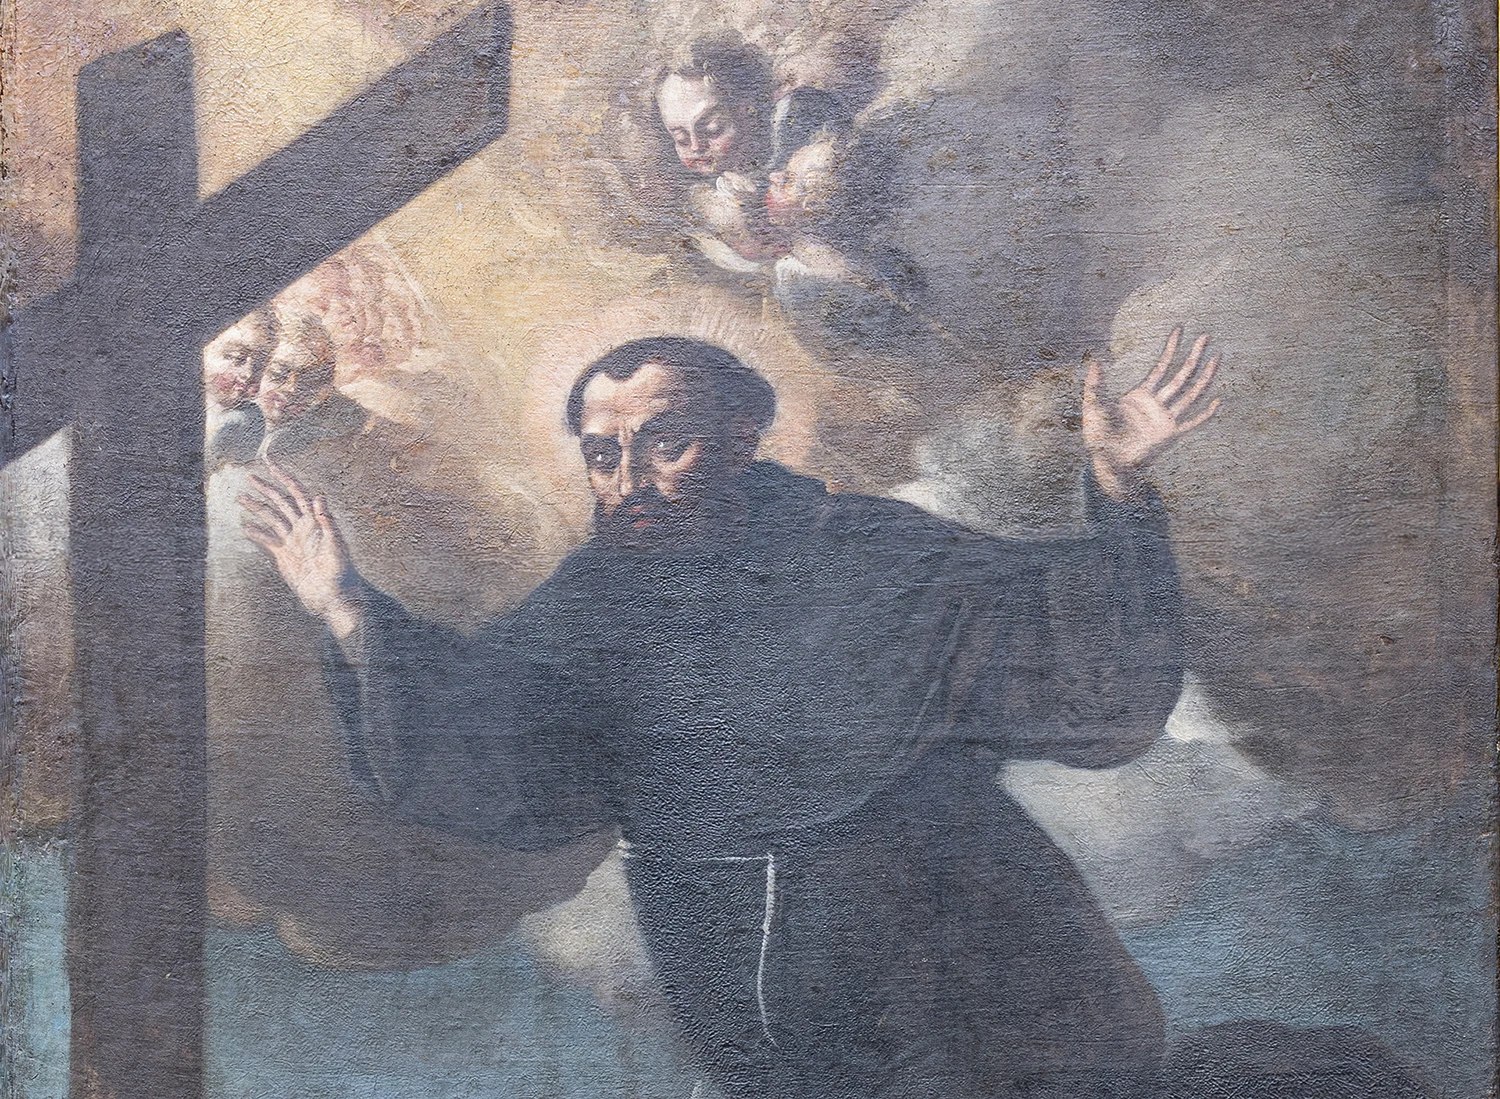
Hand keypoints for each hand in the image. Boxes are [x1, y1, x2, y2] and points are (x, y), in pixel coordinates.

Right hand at [240, 461, 362, 638]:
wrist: (333, 598)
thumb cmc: (340, 573)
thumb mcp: (336, 546)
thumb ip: (328, 522)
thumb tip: (319, 496)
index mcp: (315, 521)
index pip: (298, 493)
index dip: (285, 477)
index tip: (271, 464)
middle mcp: (303, 528)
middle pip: (282, 502)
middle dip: (266, 489)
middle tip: (249, 477)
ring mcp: (293, 541)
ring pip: (272, 519)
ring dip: (257, 508)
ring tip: (240, 498)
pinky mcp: (285, 556)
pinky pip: (268, 541)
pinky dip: (256, 533)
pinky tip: (245, 527)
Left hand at [1083, 328, 1220, 499]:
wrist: (1106, 461)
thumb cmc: (1099, 435)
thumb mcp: (1093, 407)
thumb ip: (1095, 386)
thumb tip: (1095, 362)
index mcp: (1141, 395)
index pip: (1161, 367)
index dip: (1170, 348)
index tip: (1179, 329)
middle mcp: (1157, 404)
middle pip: (1181, 375)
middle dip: (1193, 355)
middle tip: (1206, 336)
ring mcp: (1165, 418)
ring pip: (1191, 393)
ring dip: (1204, 376)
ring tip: (1217, 358)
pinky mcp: (1169, 435)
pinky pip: (1191, 423)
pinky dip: (1205, 414)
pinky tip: (1217, 402)